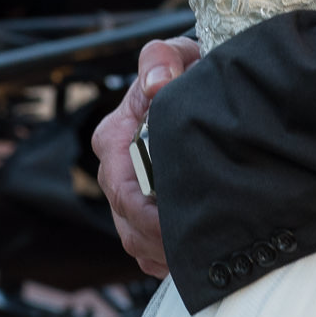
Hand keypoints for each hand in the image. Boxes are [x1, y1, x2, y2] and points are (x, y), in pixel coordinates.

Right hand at [91, 36, 200, 278]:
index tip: (184, 218)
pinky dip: (166, 260)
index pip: (123, 188)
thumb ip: (163, 60)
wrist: (199, 84)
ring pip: (134, 241)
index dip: (151, 212)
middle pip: (128, 222)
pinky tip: (192, 258)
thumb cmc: (186, 71)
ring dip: (165, 253)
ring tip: (202, 253)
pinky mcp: (139, 215)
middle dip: (162, 239)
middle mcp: (114, 171)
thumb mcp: (179, 56)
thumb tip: (155, 84)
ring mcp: (125, 197)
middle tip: (201, 246)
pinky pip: (144, 253)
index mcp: (113, 136)